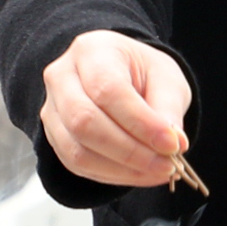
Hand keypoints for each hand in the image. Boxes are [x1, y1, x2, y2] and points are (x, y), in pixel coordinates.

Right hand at [38, 30, 195, 188]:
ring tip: (158, 171)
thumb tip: (174, 144)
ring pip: (77, 150)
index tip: (172, 144)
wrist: (119, 75)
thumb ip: (169, 109)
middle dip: (130, 151)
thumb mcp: (166, 78)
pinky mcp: (53, 136)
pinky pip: (76, 164)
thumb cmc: (142, 72)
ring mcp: (51, 109)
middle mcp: (62, 77)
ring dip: (122, 169)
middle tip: (167, 165)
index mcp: (92, 51)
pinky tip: (139, 173)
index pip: (108, 90)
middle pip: (84, 122)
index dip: (141, 123)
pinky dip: (112, 175)